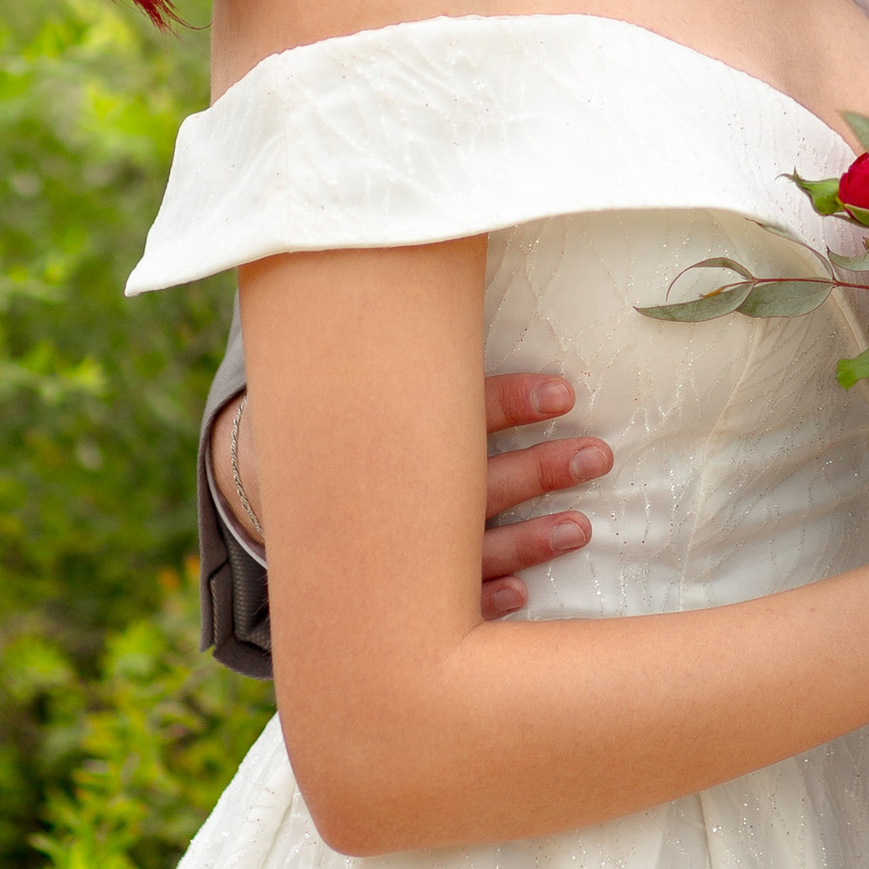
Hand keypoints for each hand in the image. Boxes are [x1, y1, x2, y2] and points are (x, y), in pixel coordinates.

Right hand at [209, 377, 611, 622]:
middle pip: (476, 480)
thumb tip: (462, 267)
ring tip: (581, 529)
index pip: (457, 413)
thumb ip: (424, 351)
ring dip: (528, 540)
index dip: (511, 401)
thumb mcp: (376, 382)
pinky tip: (520, 594)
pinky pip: (441, 601)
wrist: (270, 487)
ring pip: (469, 546)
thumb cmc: (355, 423)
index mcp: (392, 428)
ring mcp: (393, 547)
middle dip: (539, 469)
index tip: (564, 393)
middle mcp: (395, 490)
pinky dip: (481, 597)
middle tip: (598, 456)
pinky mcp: (392, 589)